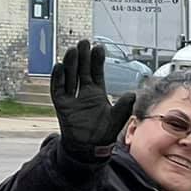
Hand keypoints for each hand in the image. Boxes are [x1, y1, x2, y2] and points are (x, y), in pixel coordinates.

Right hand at [49, 39, 134, 156]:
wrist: (89, 148)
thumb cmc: (103, 133)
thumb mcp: (116, 120)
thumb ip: (123, 107)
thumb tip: (132, 94)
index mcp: (97, 93)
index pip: (96, 73)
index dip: (96, 61)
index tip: (98, 47)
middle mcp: (83, 93)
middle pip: (82, 71)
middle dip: (83, 57)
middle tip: (84, 42)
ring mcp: (72, 98)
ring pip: (70, 77)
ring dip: (70, 64)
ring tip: (73, 50)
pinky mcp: (62, 105)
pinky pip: (58, 89)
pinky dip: (58, 78)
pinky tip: (59, 67)